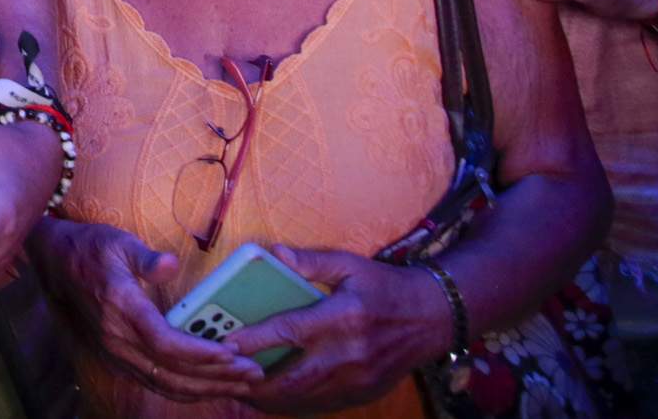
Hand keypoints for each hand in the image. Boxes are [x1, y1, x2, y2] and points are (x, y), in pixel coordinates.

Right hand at [31, 218, 263, 401]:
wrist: (56, 263)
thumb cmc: (92, 248)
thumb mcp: (120, 242)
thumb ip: (147, 258)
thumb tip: (171, 264)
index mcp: (121, 308)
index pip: (165, 343)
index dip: (200, 353)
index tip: (232, 352)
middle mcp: (117, 339)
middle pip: (171, 372)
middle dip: (216, 376)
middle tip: (252, 373)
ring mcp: (115, 353)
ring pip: (165, 384)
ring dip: (206, 388)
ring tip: (241, 384)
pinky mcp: (117, 358)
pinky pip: (155, 382)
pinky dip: (186, 389)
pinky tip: (210, 385)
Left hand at [224, 245, 450, 412]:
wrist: (432, 318)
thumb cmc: (384, 288)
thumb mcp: (350, 265)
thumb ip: (310, 262)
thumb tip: (273, 254)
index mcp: (342, 318)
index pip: (290, 332)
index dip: (256, 340)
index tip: (227, 343)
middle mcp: (349, 354)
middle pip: (293, 377)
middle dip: (256, 382)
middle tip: (225, 376)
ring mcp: (357, 379)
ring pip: (305, 397)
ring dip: (271, 398)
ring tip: (241, 390)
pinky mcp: (363, 393)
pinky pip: (322, 404)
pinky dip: (294, 403)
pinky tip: (274, 397)